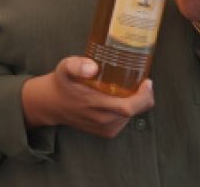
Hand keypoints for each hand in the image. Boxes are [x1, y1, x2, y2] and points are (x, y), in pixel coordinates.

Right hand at [21, 57, 154, 137]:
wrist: (53, 104)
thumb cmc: (63, 83)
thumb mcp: (64, 68)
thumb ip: (76, 65)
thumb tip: (92, 67)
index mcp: (94, 104)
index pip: (128, 107)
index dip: (143, 97)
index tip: (147, 82)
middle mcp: (102, 120)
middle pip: (134, 111)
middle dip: (143, 97)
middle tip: (142, 82)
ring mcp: (105, 128)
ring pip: (131, 116)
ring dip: (135, 103)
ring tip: (129, 89)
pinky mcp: (107, 132)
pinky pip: (125, 120)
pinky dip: (127, 109)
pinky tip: (120, 99)